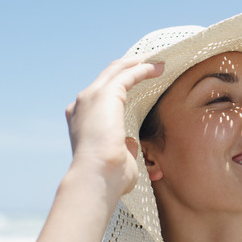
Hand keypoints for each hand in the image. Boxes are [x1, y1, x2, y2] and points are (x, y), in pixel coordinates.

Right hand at [65, 56, 163, 194]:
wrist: (97, 177)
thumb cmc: (109, 177)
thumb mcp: (117, 160)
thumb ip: (123, 149)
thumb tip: (131, 144)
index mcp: (81, 120)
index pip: (101, 96)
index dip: (120, 85)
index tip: (139, 82)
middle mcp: (82, 105)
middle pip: (107, 76)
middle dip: (129, 67)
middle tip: (151, 64)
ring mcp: (91, 98)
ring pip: (116, 70)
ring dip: (138, 64)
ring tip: (158, 63)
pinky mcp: (105, 95)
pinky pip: (127, 74)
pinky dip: (143, 69)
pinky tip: (159, 69)